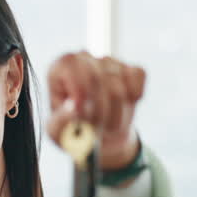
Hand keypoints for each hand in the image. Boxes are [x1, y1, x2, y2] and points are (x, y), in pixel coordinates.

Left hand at [46, 51, 145, 170]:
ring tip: (106, 125)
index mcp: (59, 69)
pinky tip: (124, 107)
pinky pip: (137, 78)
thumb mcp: (59, 132)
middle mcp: (83, 59)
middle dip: (99, 110)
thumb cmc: (73, 131)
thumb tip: (74, 109)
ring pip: (118, 86)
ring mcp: (109, 62)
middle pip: (97, 77)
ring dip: (115, 114)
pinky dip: (134, 99)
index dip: (78, 87)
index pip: (70, 64)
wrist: (100, 137)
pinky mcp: (132, 69)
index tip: (81, 111)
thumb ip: (61, 121)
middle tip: (96, 129)